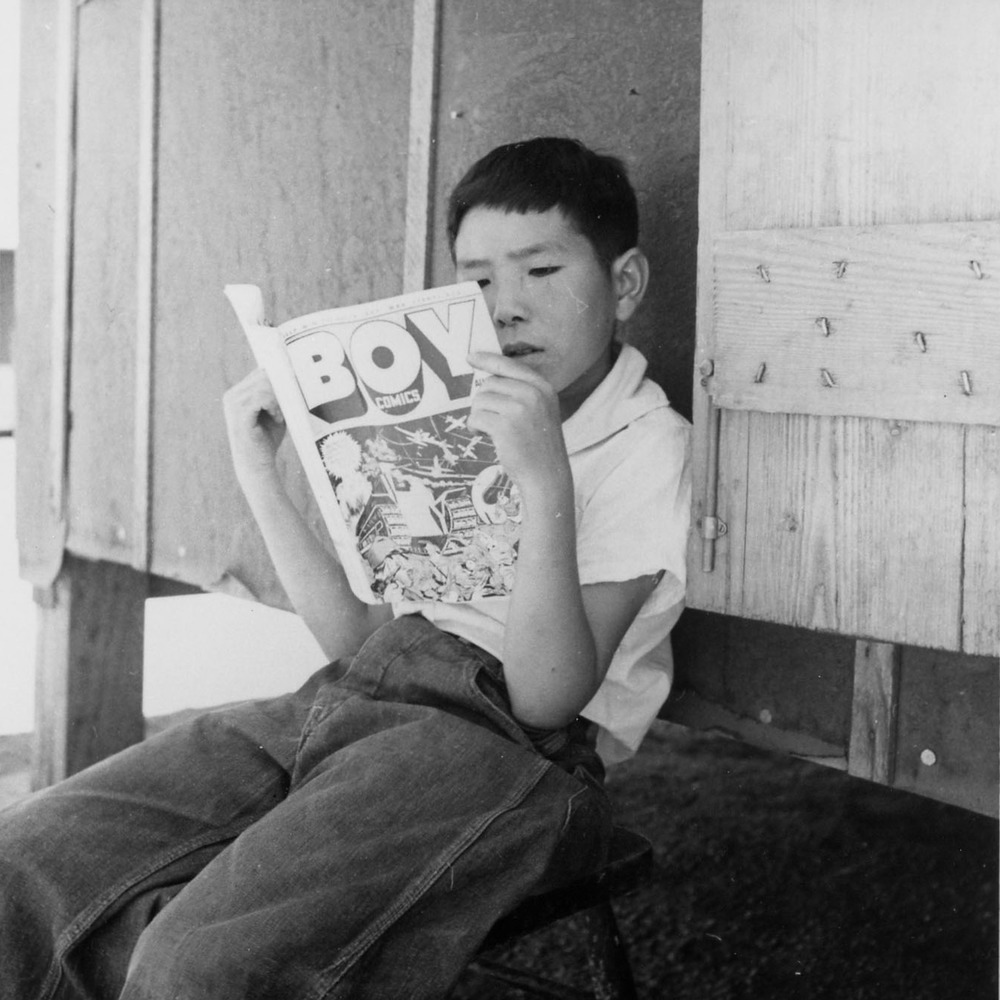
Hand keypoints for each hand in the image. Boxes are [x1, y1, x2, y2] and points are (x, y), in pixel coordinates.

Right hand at [223, 367, 286, 489]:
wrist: (256, 465)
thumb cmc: (267, 439)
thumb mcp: (274, 412)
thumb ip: (278, 395)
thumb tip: (292, 375)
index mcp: (237, 393)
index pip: (261, 373)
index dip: (279, 380)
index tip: (291, 393)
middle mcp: (232, 396)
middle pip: (263, 376)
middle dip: (280, 390)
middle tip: (286, 408)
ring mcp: (233, 404)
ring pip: (264, 386)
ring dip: (278, 400)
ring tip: (279, 416)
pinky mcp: (239, 415)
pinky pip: (262, 398)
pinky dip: (274, 407)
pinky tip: (276, 419)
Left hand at [467, 351, 570, 499]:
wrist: (547, 476)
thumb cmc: (539, 446)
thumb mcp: (540, 411)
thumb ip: (521, 393)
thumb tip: (487, 379)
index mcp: (543, 387)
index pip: (510, 365)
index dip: (488, 360)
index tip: (471, 357)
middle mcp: (533, 394)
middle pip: (490, 383)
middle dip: (483, 401)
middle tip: (489, 420)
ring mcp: (519, 409)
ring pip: (480, 400)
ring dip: (478, 416)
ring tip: (489, 431)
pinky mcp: (505, 426)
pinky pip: (476, 417)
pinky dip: (474, 428)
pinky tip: (483, 436)